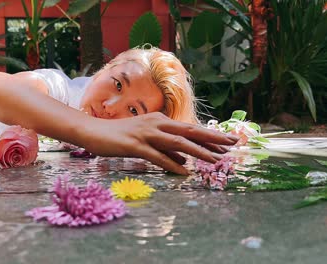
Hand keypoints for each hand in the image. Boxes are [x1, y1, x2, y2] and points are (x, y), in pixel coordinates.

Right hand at [81, 112, 238, 174]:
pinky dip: (172, 164)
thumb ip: (166, 150)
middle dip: (213, 138)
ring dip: (198, 151)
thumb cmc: (119, 137)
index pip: (190, 128)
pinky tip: (184, 172)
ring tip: (216, 160)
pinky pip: (157, 156)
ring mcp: (146, 134)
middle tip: (234, 143)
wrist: (93, 132)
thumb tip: (185, 160)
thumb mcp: (146, 142)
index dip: (210, 136)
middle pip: (189, 131)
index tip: (228, 141)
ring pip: (177, 142)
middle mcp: (156, 124)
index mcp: (160, 121)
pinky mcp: (135, 145)